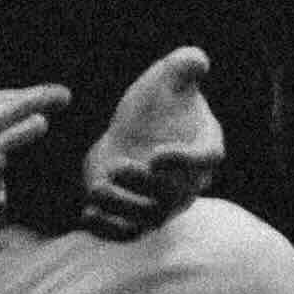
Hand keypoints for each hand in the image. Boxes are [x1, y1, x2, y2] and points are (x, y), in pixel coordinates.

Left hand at [79, 46, 224, 238]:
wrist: (133, 131)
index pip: (206, 160)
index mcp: (205, 146)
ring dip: (122, 207)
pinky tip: (86, 214)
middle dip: (144, 186)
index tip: (156, 156)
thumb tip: (195, 61)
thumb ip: (184, 66)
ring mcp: (162, 203)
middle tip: (117, 167)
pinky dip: (107, 230)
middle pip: (175, 194)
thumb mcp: (169, 77)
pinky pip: (126, 233)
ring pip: (149, 217)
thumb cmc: (158, 101)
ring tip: (97, 186)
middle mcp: (189, 182)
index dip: (185, 162)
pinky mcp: (134, 217)